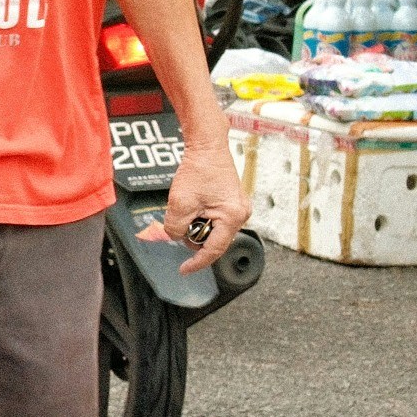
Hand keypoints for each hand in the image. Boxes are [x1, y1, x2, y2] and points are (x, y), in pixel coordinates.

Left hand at [142, 140, 249, 273]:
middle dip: (193, 236)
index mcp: (232, 217)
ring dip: (195, 225)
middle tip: (179, 219)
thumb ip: (175, 228)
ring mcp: (237, 208)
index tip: (183, 270)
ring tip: (187, 206)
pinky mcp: (231, 203)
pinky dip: (200, 217)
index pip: (214, 250)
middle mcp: (240, 214)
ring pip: (212, 230)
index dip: (197, 262)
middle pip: (213, 240)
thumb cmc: (199, 169)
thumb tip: (175, 238)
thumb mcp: (180, 203)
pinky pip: (214, 219)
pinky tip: (193, 203)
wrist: (207, 146)